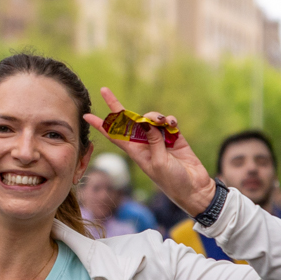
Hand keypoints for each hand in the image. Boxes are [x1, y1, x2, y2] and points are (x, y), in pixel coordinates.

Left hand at [83, 88, 216, 216]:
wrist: (194, 188)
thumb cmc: (173, 181)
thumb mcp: (159, 163)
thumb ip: (154, 141)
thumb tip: (147, 122)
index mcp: (136, 152)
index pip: (114, 136)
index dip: (101, 125)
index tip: (87, 116)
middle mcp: (145, 144)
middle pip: (128, 122)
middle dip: (117, 107)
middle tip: (104, 91)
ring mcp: (159, 139)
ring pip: (150, 119)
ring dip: (153, 116)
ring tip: (162, 121)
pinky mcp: (174, 137)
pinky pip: (168, 122)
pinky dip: (169, 119)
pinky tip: (172, 123)